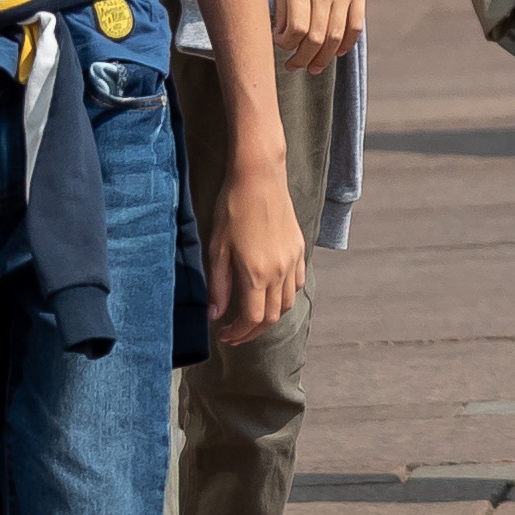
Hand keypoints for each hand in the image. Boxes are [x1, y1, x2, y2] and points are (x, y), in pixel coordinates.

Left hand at [208, 148, 305, 347]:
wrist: (259, 178)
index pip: (252, 318)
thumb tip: (215, 314)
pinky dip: (284, 296)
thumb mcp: (217, 249)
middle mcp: (279, 271)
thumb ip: (218, 285)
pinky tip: (269, 291)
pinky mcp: (299, 249)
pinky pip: (296, 283)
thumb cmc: (233, 209)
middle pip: (272, 316)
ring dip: (270, 315)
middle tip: (234, 333)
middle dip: (253, 330)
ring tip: (251, 315)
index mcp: (256, 273)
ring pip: (287, 302)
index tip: (224, 336)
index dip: (239, 333)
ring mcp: (293, 260)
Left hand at [270, 0, 369, 73]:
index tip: (278, 45)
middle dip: (301, 59)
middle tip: (292, 67)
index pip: (294, 29)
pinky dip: (347, 43)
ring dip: (322, 58)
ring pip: (335, 37)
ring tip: (312, 67)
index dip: (285, 45)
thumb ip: (281, 3)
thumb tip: (280, 35)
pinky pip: (356, 25)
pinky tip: (336, 52)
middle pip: (315, 38)